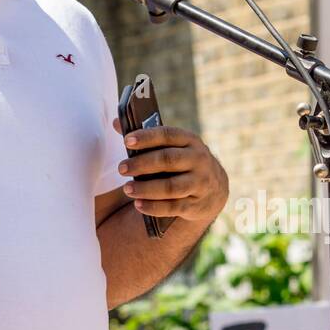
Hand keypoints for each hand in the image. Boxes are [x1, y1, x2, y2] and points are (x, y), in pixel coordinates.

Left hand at [112, 119, 228, 224]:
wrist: (214, 188)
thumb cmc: (182, 161)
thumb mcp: (172, 146)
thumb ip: (146, 136)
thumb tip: (116, 123)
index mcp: (190, 140)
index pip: (167, 135)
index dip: (146, 137)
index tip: (127, 140)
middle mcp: (198, 160)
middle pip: (168, 160)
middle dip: (142, 164)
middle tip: (121, 168)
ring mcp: (200, 183)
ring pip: (171, 187)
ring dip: (147, 188)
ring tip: (127, 189)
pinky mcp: (197, 205)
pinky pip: (174, 207)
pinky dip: (155, 207)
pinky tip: (138, 205)